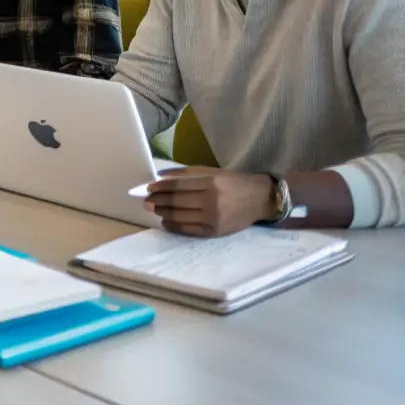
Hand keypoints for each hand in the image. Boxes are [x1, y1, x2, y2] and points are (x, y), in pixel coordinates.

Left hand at [142, 167, 277, 236]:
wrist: (259, 199)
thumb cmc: (232, 182)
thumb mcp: (212, 172)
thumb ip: (187, 173)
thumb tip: (161, 176)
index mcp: (210, 184)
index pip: (178, 186)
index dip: (161, 187)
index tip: (148, 187)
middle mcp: (211, 202)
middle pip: (177, 202)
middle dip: (158, 201)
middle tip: (145, 200)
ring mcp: (213, 219)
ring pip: (180, 217)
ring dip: (163, 213)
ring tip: (154, 209)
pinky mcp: (215, 232)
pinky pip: (189, 230)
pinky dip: (174, 226)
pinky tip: (166, 222)